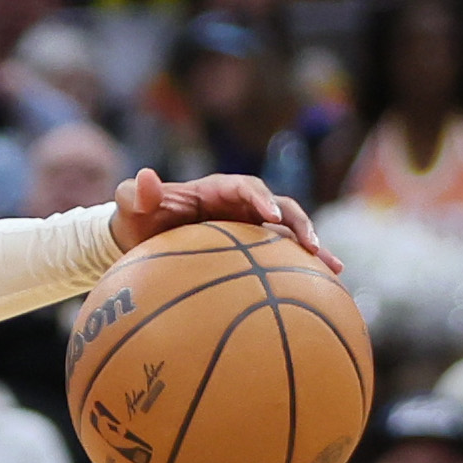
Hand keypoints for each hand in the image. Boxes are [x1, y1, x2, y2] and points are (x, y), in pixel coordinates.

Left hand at [111, 167, 341, 274]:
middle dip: (297, 223)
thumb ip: (134, 194)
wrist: (141, 240)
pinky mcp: (254, 248)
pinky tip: (328, 285)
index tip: (270, 216)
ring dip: (312, 245)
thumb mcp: (129, 208)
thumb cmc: (136, 221)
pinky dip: (304, 267)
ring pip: (289, 232)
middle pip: (279, 206)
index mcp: (216, 190)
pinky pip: (283, 256)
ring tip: (333, 267)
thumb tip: (145, 177)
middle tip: (311, 244)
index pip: (244, 188)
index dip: (260, 199)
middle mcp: (240, 204)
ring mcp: (250, 226)